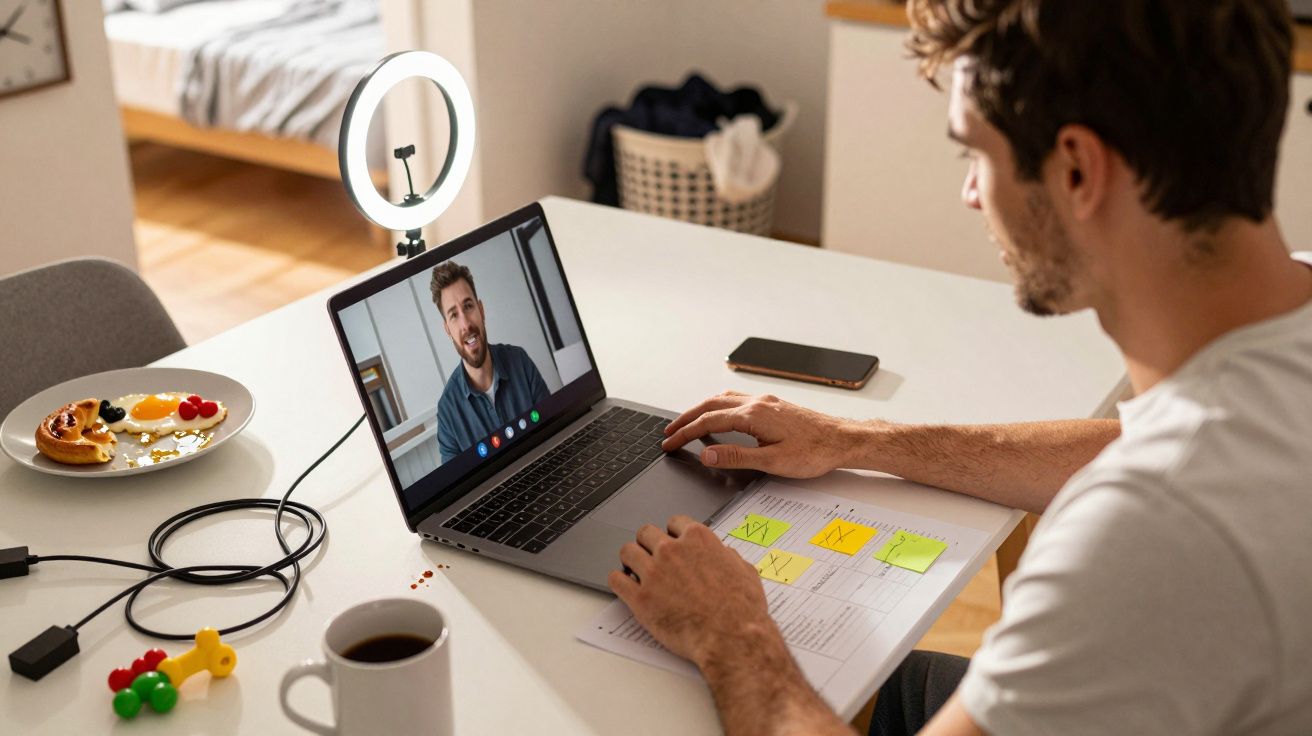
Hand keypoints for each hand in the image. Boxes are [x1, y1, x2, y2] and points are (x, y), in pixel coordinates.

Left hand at [607, 515, 781, 667]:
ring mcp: (654, 573)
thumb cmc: (742, 609)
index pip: (675, 522)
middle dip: (648, 543)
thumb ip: (727, 557)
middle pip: (646, 532)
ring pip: (627, 551)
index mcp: (698, 539)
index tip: (671, 542)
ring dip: (631, 559)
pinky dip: (619, 581)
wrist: (731, 637)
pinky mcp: (640, 598)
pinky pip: (616, 580)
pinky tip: (625, 586)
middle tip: (651, 556)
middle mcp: (672, 550)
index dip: (673, 533)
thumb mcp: (745, 571)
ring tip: (634, 570)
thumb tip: (722, 554)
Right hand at [661, 391, 861, 476]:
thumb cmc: (814, 452)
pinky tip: (720, 415)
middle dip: (686, 418)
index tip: (669, 442)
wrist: (843, 440)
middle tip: (669, 432)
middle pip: (710, 405)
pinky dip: (719, 407)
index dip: (685, 433)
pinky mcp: (773, 405)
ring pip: (723, 399)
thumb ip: (736, 457)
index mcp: (754, 415)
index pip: (708, 422)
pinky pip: (736, 400)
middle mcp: (757, 403)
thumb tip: (707, 454)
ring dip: (701, 409)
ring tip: (687, 423)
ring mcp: (766, 402)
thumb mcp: (773, 462)